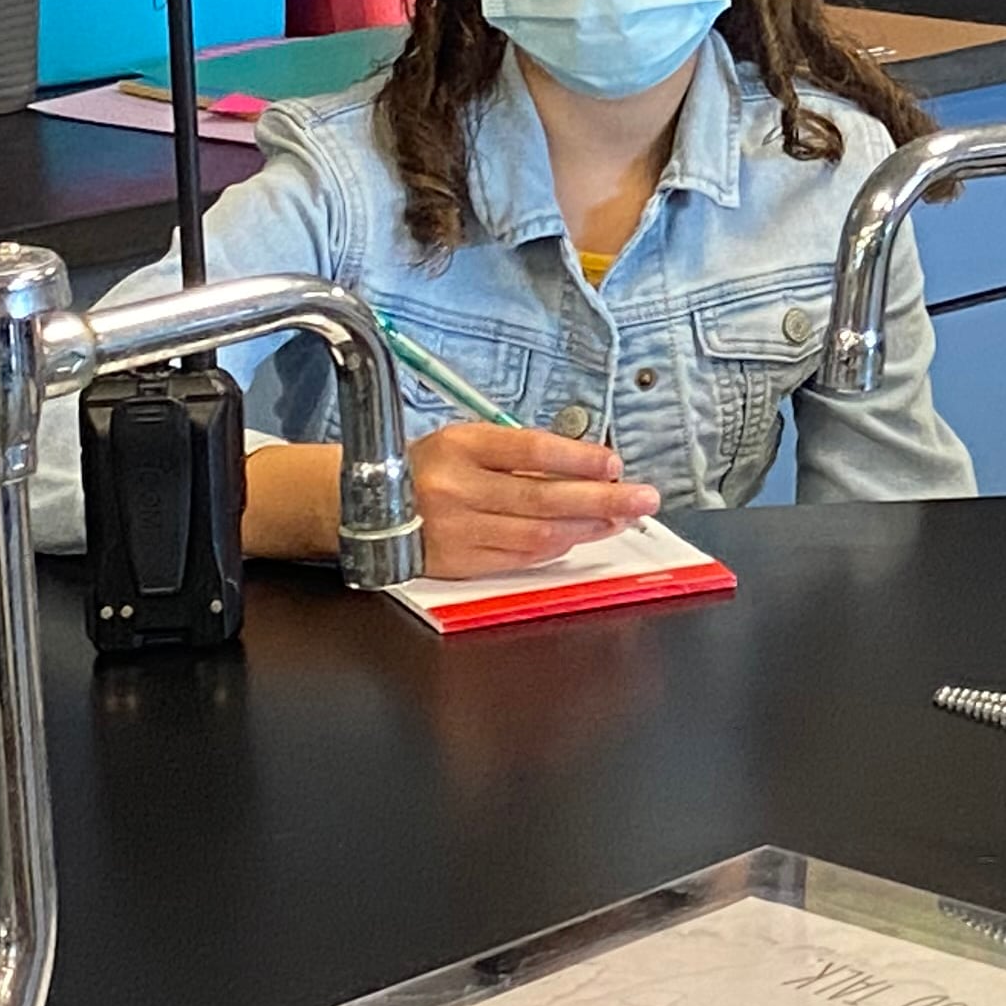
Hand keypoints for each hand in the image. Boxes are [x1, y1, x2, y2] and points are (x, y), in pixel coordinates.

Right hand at [402, 424, 658, 576]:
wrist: (362, 503)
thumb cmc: (427, 467)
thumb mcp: (465, 441)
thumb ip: (519, 453)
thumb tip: (587, 465)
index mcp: (460, 446)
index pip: (532, 450)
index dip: (580, 458)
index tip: (615, 463)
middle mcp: (456, 489)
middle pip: (543, 497)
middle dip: (602, 499)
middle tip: (643, 498)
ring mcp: (455, 530)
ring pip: (536, 534)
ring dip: (587, 528)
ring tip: (621, 519)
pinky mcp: (456, 563)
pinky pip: (518, 559)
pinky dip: (556, 549)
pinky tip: (581, 538)